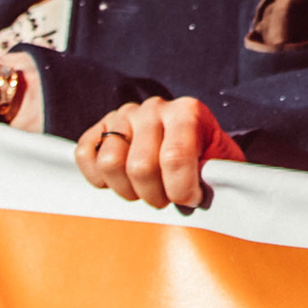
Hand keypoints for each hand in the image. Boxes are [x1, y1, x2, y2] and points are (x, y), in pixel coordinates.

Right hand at [76, 95, 241, 211]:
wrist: (191, 145)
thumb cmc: (207, 160)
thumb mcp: (222, 164)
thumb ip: (216, 175)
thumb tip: (202, 191)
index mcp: (187, 111)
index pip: (174, 157)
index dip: (181, 190)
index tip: (191, 199)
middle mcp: (154, 108)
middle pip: (140, 166)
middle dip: (155, 195)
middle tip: (166, 198)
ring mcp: (124, 115)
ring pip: (110, 163)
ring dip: (127, 190)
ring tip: (145, 190)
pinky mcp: (100, 127)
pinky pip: (85, 154)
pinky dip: (97, 177)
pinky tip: (119, 182)